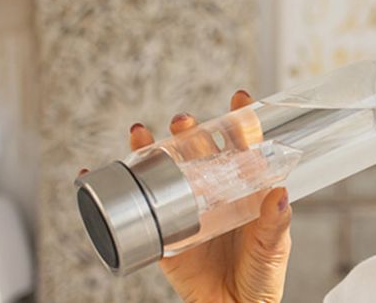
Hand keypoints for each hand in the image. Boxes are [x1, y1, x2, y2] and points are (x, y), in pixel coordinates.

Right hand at [81, 90, 291, 302]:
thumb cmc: (261, 276)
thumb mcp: (273, 247)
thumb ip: (275, 223)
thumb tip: (279, 192)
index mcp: (244, 191)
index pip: (243, 147)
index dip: (240, 121)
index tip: (239, 99)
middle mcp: (213, 193)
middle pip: (199, 151)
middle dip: (190, 130)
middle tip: (184, 122)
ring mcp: (185, 211)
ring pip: (165, 171)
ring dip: (151, 148)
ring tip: (143, 135)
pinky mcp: (163, 234)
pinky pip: (136, 209)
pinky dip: (113, 187)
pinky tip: (95, 172)